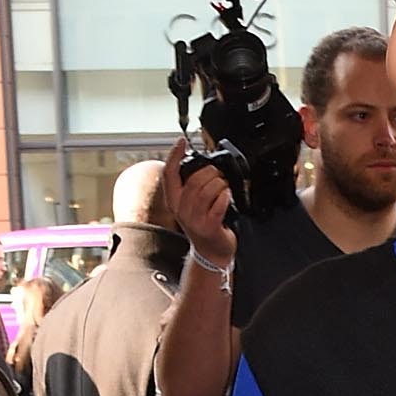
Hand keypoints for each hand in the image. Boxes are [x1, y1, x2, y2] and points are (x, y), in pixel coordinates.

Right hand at [163, 136, 235, 268]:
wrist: (211, 254)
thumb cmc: (203, 226)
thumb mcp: (190, 205)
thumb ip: (190, 186)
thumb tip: (200, 164)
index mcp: (174, 202)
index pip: (168, 174)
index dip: (173, 155)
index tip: (181, 142)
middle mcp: (181, 210)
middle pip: (193, 180)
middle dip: (209, 172)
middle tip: (218, 176)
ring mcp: (194, 220)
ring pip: (206, 190)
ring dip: (219, 184)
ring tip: (223, 187)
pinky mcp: (209, 227)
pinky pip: (218, 204)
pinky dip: (225, 196)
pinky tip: (227, 197)